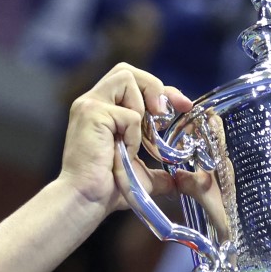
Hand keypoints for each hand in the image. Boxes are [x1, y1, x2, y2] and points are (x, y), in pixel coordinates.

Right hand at [57, 62, 191, 215]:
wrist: (86, 201)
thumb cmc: (107, 190)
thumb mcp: (140, 175)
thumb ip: (159, 171)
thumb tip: (179, 182)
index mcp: (101, 110)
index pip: (133, 84)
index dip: (161, 91)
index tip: (184, 106)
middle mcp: (92, 102)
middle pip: (127, 71)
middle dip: (153, 87)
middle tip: (165, 113)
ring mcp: (89, 105)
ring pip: (126, 78)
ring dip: (141, 107)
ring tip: (138, 137)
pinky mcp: (92, 113)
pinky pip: (129, 113)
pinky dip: (133, 135)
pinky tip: (125, 152)